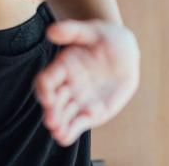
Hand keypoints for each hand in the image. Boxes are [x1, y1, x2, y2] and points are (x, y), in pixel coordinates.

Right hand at [33, 19, 139, 146]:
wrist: (125, 53)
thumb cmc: (106, 38)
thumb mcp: (93, 30)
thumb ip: (72, 31)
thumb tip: (51, 31)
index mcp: (63, 67)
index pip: (47, 80)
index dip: (44, 89)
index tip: (47, 97)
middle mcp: (67, 86)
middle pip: (53, 101)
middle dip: (51, 111)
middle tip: (52, 121)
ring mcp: (78, 100)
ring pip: (63, 115)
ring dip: (59, 124)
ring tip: (58, 132)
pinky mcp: (90, 112)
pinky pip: (78, 124)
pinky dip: (70, 131)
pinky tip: (65, 138)